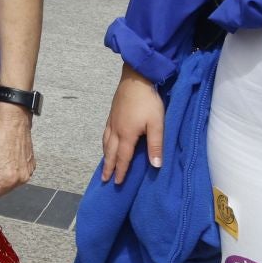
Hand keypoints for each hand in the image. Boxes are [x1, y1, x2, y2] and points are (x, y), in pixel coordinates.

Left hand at [0, 105, 35, 199]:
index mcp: (9, 180)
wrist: (15, 121)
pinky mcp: (31, 166)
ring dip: (1, 174)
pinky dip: (10, 169)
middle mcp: (21, 180)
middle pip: (0, 190)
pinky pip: (16, 175)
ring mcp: (28, 173)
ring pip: (8, 183)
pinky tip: (7, 156)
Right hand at [101, 64, 165, 184]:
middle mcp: (116, 130)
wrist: (135, 79)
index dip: (121, 171)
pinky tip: (107, 143)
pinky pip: (105, 134)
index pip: (123, 158)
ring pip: (106, 143)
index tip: (117, 183)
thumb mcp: (157, 124)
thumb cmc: (148, 102)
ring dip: (105, 156)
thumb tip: (155, 165)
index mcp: (127, 135)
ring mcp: (112, 121)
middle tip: (105, 179)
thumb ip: (156, 145)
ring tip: (105, 164)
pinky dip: (104, 143)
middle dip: (108, 167)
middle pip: (110, 152)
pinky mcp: (112, 114)